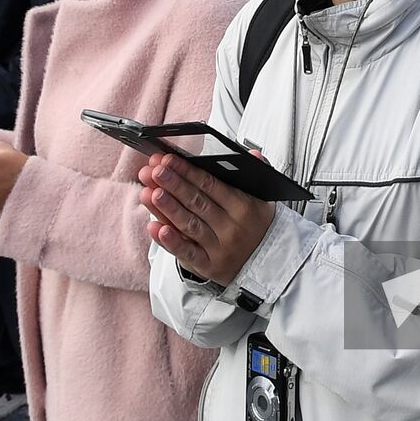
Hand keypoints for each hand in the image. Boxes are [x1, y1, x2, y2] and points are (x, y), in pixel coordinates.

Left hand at [138, 153, 275, 285]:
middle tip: (155, 171)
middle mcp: (230, 227)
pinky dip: (171, 242)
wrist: (269, 263)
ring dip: (168, 208)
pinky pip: (187, 254)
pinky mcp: (209, 266)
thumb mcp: (263, 198)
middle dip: (173, 185)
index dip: (187, 171)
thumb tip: (252, 154)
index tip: (168, 160)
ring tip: (150, 193)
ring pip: (189, 225)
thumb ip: (255, 173)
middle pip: (197, 202)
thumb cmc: (258, 226)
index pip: (211, 184)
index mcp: (242, 206)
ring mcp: (219, 248)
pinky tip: (157, 228)